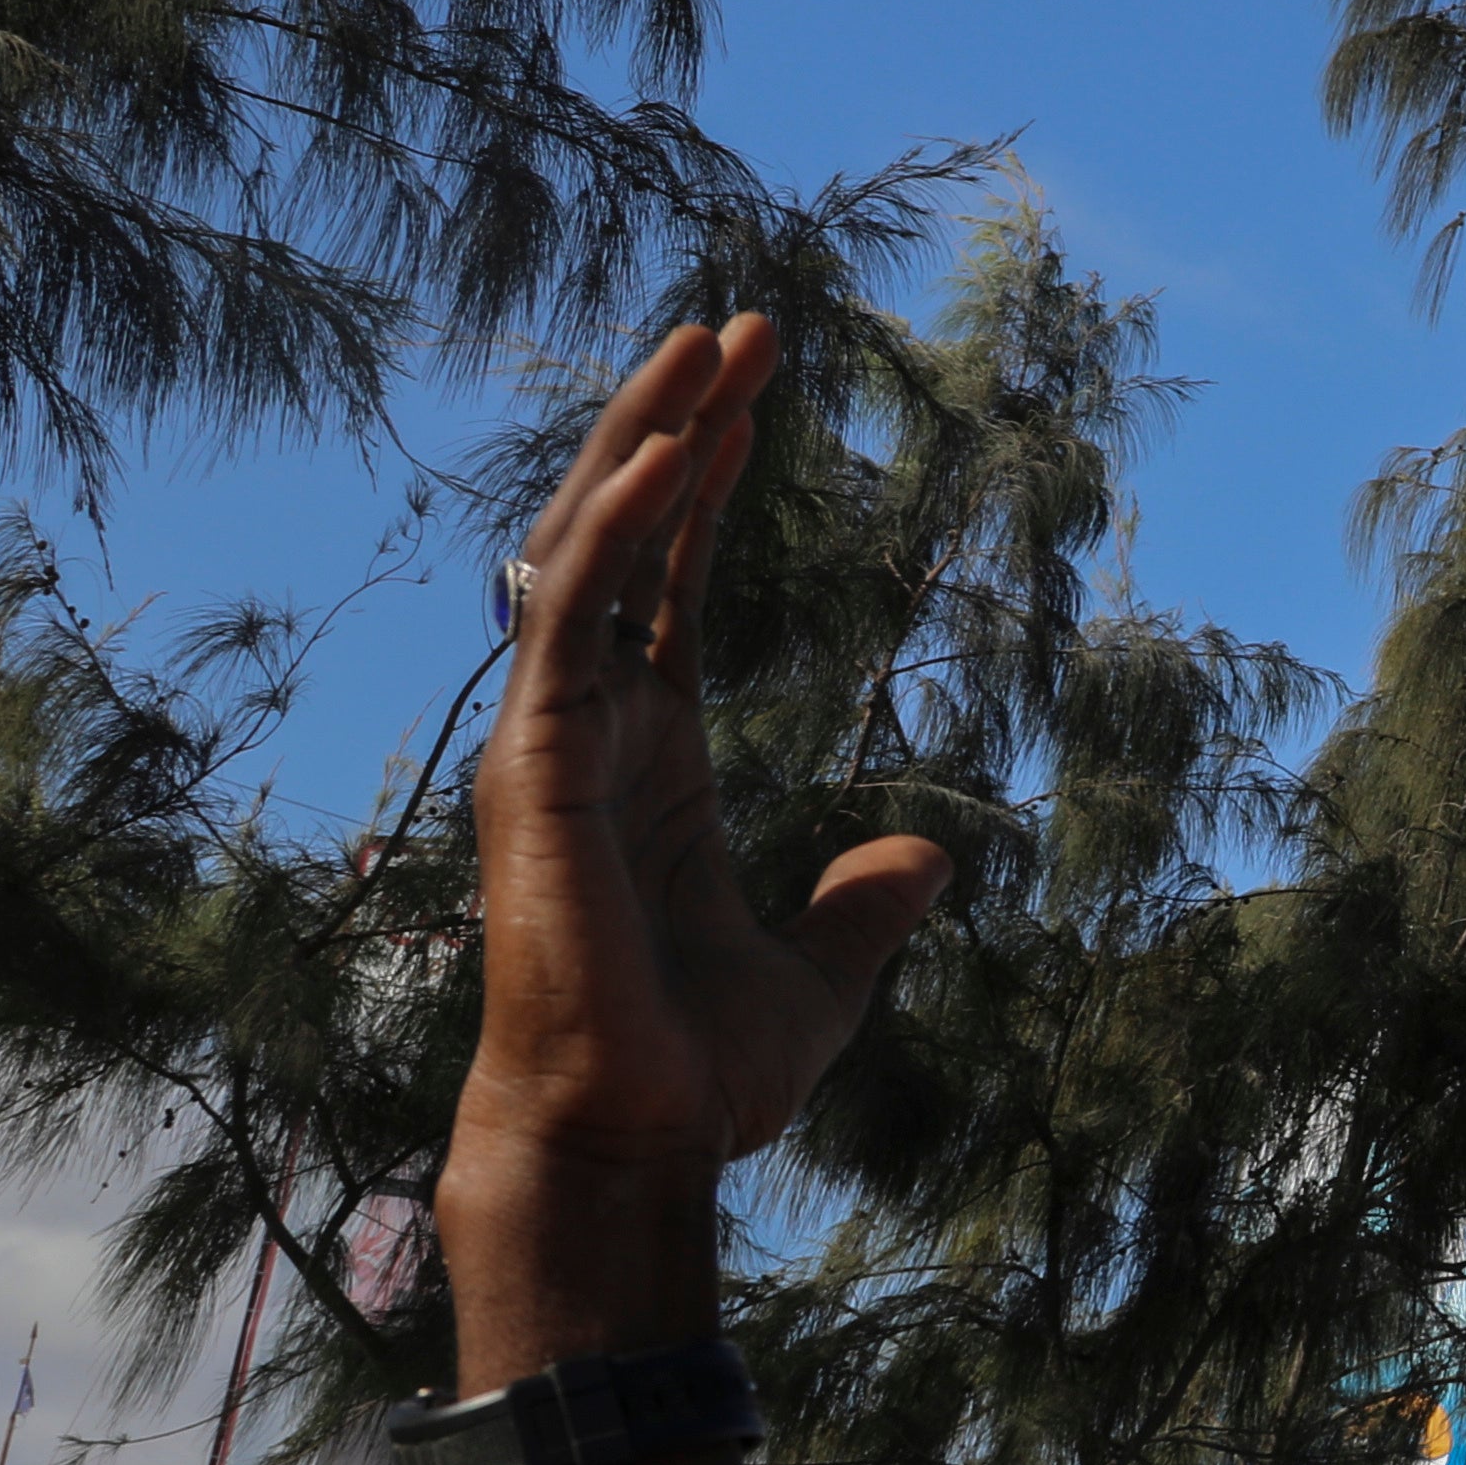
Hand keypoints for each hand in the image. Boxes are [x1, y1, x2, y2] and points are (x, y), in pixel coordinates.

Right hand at [454, 318, 951, 1182]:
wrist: (630, 1140)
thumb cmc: (696, 1075)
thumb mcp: (823, 974)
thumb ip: (866, 906)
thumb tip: (930, 857)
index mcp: (647, 758)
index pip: (670, 581)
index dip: (705, 485)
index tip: (754, 395)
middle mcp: (587, 728)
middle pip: (621, 535)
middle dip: (675, 423)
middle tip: (742, 324)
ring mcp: (552, 739)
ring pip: (581, 548)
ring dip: (641, 439)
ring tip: (704, 342)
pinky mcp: (535, 765)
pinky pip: (568, 618)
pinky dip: (610, 529)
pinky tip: (662, 453)